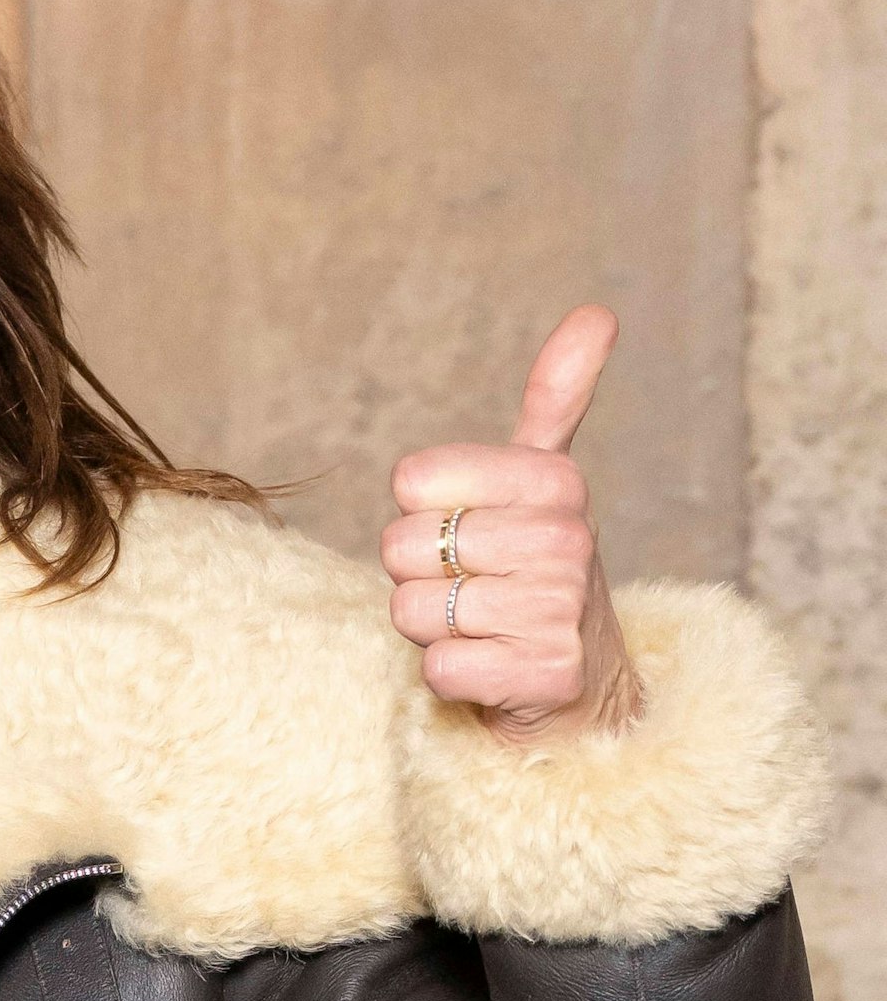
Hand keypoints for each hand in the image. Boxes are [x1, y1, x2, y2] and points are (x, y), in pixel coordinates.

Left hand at [379, 304, 641, 743]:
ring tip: (486, 628)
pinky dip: (448, 676)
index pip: (411, 482)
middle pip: (402, 548)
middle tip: (475, 588)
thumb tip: (598, 312)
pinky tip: (493, 670)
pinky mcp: (547, 677)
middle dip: (420, 576)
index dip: (419, 515)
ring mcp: (560, 610)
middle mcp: (567, 540)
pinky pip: (438, 668)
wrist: (586, 688)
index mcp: (555, 482)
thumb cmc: (537, 573)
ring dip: (432, 628)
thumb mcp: (545, 484)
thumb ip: (556, 399)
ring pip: (412, 611)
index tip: (469, 532)